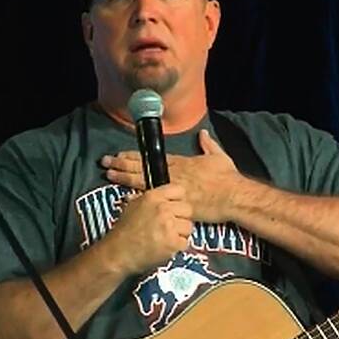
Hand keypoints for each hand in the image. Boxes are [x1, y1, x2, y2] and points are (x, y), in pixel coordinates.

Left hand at [100, 130, 244, 222]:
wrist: (233, 196)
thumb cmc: (227, 178)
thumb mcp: (220, 157)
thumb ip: (209, 145)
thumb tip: (203, 134)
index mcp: (182, 163)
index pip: (152, 158)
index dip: (135, 156)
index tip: (120, 154)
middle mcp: (173, 174)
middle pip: (143, 167)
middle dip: (123, 163)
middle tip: (105, 161)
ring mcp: (172, 189)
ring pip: (143, 181)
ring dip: (125, 177)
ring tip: (109, 173)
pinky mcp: (175, 204)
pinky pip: (153, 201)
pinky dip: (138, 198)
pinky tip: (124, 197)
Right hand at [102, 184, 192, 274]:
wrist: (118, 253)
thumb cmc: (123, 232)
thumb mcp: (133, 206)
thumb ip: (150, 200)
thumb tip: (162, 197)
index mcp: (152, 197)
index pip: (179, 190)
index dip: (178, 201)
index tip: (176, 208)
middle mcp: (162, 209)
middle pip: (188, 209)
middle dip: (181, 218)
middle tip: (172, 226)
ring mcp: (168, 225)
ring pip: (189, 227)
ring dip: (180, 234)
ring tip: (166, 238)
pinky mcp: (172, 242)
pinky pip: (185, 242)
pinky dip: (177, 247)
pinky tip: (165, 247)